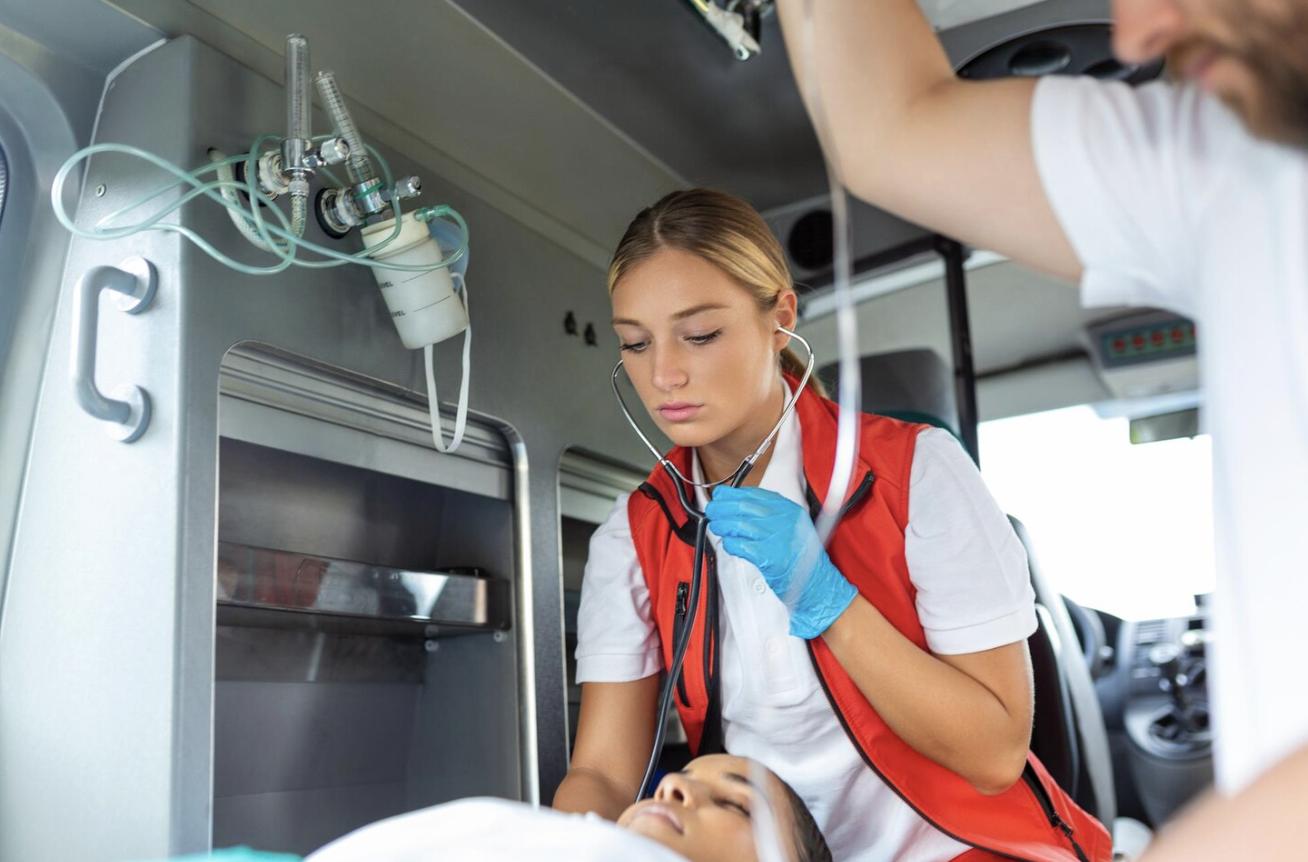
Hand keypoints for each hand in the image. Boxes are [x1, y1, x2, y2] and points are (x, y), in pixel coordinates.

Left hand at [705, 485, 856, 638]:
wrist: (818, 585)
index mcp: (790, 511)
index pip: (756, 495)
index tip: (722, 495)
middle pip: (745, 507)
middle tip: (713, 509)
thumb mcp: (793, 530)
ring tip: (716, 525)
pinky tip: (728, 544)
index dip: (734, 494)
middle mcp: (784, 521)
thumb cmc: (803, 561)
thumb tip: (741, 509)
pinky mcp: (769, 557)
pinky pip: (741, 546)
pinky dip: (731, 544)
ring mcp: (777, 538)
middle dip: (724, 507)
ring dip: (723, 524)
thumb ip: (771, 518)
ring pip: (740, 524)